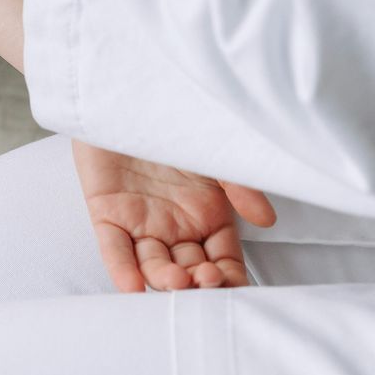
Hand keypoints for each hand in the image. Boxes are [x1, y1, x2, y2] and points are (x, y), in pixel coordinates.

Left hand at [72, 139, 275, 291]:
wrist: (132, 89)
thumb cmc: (180, 119)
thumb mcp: (218, 152)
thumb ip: (241, 185)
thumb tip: (267, 220)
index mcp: (208, 217)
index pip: (224, 262)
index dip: (229, 278)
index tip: (231, 282)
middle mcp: (176, 227)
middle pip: (190, 271)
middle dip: (197, 283)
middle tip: (205, 281)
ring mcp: (141, 222)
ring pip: (152, 264)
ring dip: (164, 278)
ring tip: (176, 280)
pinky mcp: (106, 212)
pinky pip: (113, 247)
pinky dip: (122, 267)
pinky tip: (131, 286)